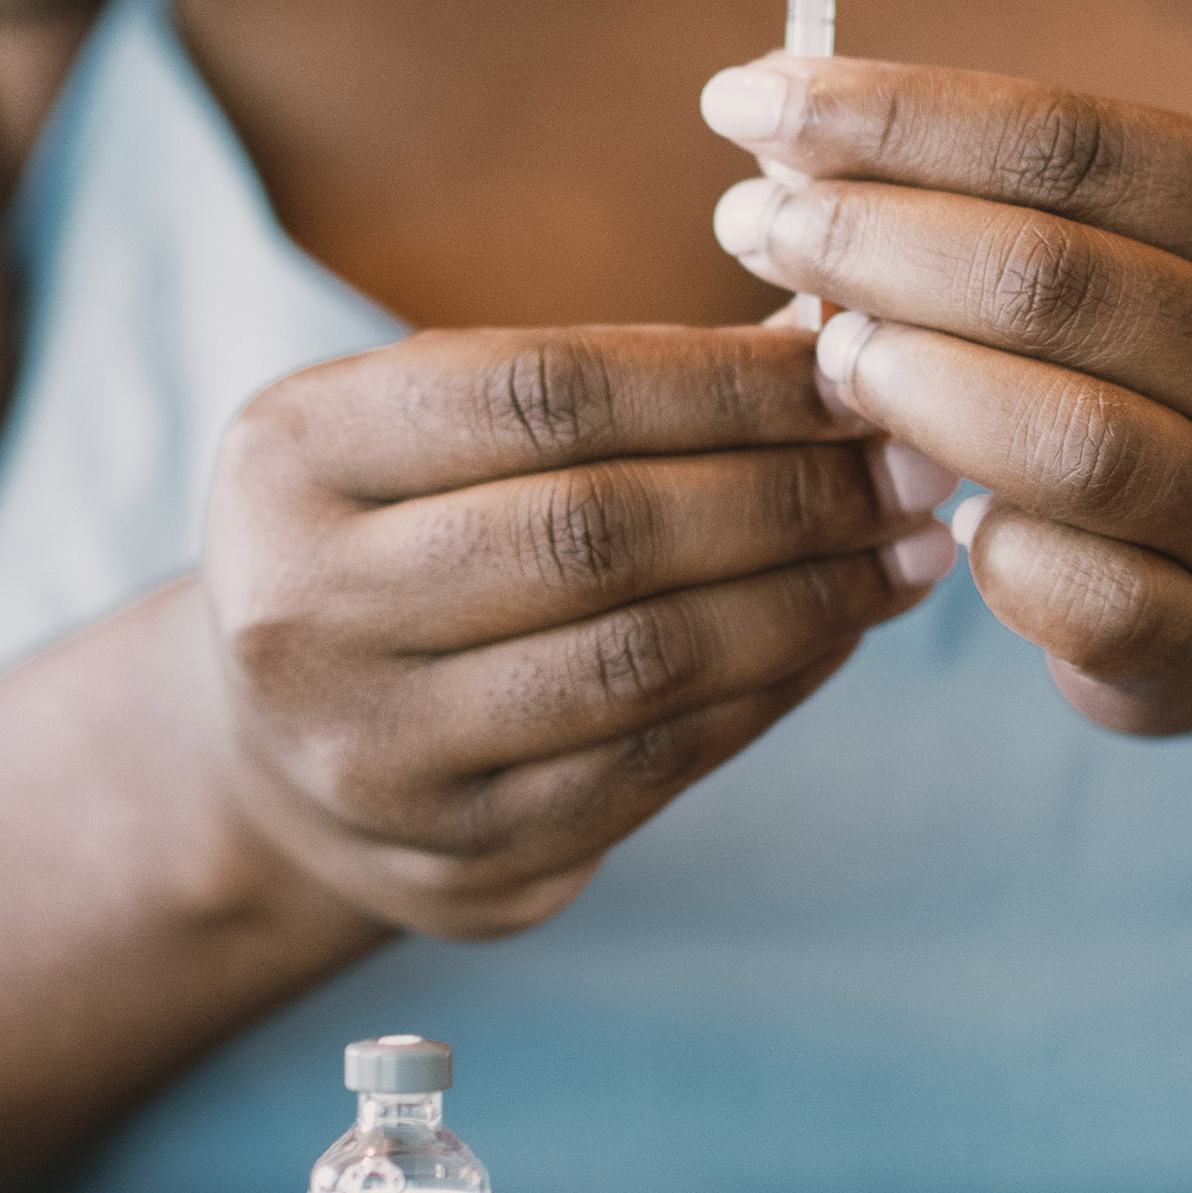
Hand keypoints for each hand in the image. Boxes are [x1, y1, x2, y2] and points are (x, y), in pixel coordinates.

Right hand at [201, 325, 958, 937]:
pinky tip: (840, 636)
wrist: (275, 753)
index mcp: (291, 457)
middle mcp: (304, 615)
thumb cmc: (403, 534)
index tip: (856, 366)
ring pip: (643, 664)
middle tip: (916, 466)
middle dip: (792, 492)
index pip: (548, 392)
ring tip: (907, 552)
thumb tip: (840, 327)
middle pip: (600, 532)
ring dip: (810, 600)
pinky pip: (658, 767)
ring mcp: (376, 760)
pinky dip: (773, 691)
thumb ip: (614, 376)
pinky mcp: (461, 865)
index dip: (726, 380)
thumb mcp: (435, 423)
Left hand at [704, 55, 1191, 759]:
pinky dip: (981, 549)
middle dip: (871, 242)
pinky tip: (927, 515)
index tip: (748, 100)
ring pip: (1067, 441)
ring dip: (907, 385)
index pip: (1081, 142)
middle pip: (1058, 281)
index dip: (899, 117)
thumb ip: (1037, 205)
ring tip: (819, 353)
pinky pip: (1072, 593)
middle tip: (749, 227)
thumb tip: (794, 145)